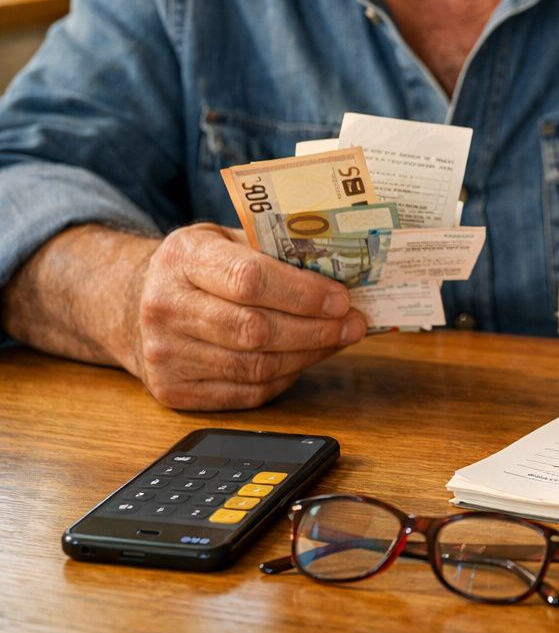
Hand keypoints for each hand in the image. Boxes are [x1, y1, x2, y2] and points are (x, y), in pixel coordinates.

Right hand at [128, 223, 366, 409]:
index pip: (249, 279)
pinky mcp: (172, 390)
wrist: (132, 304)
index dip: (303, 294)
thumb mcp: (224, 239)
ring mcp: (164, 354)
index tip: (341, 299)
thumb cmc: (196, 267)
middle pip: (254, 329)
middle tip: (352, 324)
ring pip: (254, 366)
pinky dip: (283, 378)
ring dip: (307, 356)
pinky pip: (244, 393)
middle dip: (315, 330)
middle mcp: (165, 306)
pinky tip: (302, 360)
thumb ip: (272, 250)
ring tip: (337, 341)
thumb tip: (339, 273)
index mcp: (183, 258)